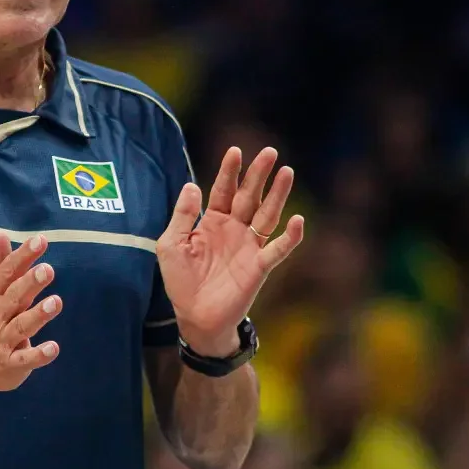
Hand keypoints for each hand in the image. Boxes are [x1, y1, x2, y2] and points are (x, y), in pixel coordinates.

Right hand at [0, 233, 62, 393]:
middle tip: (48, 270)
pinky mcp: (9, 363)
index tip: (40, 240)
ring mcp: (1, 340)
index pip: (7, 271)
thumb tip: (2, 234)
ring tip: (56, 302)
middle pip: (14, 296)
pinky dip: (38, 355)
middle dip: (30, 283)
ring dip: (38, 315)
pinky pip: (24, 359)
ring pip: (21, 326)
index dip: (23, 256)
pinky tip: (53, 348)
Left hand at [157, 147, 304, 356]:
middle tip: (270, 152)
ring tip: (287, 172)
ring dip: (278, 194)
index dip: (230, 172)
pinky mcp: (259, 267)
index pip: (224, 190)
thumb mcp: (171, 245)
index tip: (235, 151)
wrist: (195, 318)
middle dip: (259, 174)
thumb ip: (183, 216)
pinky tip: (297, 220)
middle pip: (250, 196)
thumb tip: (192, 184)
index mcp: (213, 221)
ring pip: (267, 214)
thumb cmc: (181, 282)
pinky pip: (277, 249)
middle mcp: (234, 229)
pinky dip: (289, 237)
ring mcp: (249, 246)